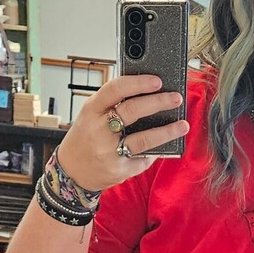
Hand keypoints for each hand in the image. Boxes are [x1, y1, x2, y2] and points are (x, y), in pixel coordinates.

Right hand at [54, 74, 188, 193]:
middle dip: (159, 102)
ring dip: (167, 132)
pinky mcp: (119, 170)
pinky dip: (155, 151)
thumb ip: (112, 103)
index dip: (139, 83)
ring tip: (182, 125)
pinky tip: (164, 146)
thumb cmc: (85, 138)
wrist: (71, 172)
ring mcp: (108, 152)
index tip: (158, 80)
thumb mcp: (91, 115)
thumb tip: (146, 91)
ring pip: (143, 139)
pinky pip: (143, 159)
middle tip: (176, 98)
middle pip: (133, 111)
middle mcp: (99, 130)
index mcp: (91, 110)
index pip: (115, 89)